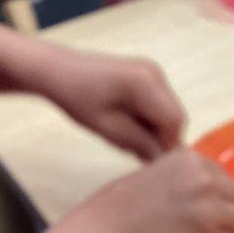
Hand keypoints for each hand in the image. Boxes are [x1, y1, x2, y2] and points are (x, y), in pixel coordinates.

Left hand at [35, 47, 185, 160]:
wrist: (58, 70)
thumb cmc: (77, 98)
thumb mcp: (107, 128)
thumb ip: (139, 144)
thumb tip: (163, 160)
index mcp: (146, 83)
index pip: (175, 121)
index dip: (168, 145)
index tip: (150, 162)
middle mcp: (155, 73)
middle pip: (174, 115)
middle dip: (160, 137)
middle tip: (134, 151)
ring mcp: (152, 71)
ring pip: (167, 111)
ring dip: (154, 128)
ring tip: (125, 135)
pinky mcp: (147, 74)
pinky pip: (159, 102)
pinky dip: (148, 117)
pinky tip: (126, 121)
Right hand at [93, 149, 233, 232]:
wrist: (111, 230)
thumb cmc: (125, 204)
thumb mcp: (159, 173)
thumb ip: (189, 177)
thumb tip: (219, 191)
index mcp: (192, 160)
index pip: (225, 176)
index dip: (218, 194)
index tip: (205, 205)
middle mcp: (206, 180)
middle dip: (229, 211)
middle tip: (210, 224)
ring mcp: (211, 209)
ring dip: (229, 231)